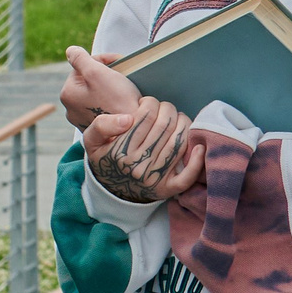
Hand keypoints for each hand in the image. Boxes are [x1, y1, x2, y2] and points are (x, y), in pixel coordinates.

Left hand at [62, 47, 140, 128]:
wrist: (135, 131)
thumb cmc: (118, 101)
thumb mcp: (97, 73)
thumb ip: (80, 58)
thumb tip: (70, 50)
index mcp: (67, 93)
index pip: (83, 66)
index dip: (103, 60)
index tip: (120, 61)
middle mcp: (71, 109)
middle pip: (90, 80)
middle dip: (106, 74)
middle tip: (124, 74)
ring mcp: (83, 120)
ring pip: (97, 93)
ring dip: (110, 87)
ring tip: (125, 87)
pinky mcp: (98, 128)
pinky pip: (103, 107)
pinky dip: (113, 101)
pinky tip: (124, 101)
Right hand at [82, 94, 204, 204]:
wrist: (112, 189)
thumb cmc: (106, 158)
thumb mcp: (92, 140)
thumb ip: (102, 125)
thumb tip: (128, 118)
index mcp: (119, 152)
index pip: (144, 117)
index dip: (150, 103)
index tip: (148, 103)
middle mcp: (137, 166)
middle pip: (163, 126)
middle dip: (168, 110)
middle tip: (165, 108)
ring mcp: (154, 178)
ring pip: (177, 143)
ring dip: (183, 124)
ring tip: (178, 118)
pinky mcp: (168, 189)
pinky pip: (187, 176)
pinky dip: (196, 160)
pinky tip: (199, 146)